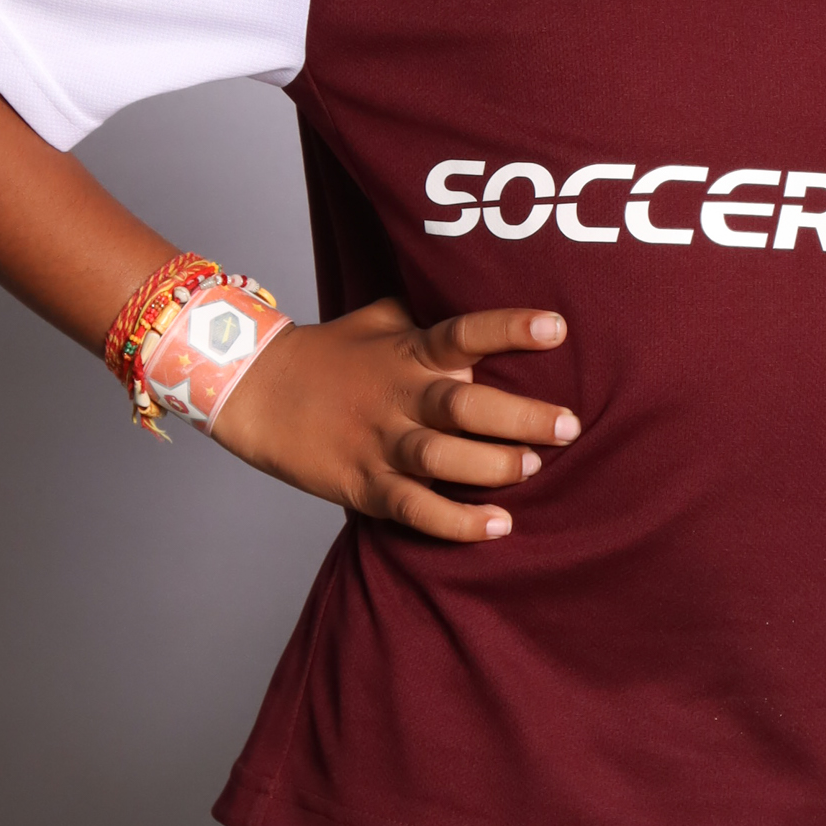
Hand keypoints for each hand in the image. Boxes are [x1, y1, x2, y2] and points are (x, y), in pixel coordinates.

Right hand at [209, 297, 575, 540]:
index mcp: (410, 350)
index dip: (509, 330)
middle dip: (521, 417)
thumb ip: (431, 317)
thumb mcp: (380, 319)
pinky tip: (496, 526)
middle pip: (464, 405)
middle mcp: (400, 395)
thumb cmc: (330, 353)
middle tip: (568, 426)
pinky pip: (415, 508)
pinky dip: (455, 522)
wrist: (257, 390)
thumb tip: (482, 298)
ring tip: (534, 471)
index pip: (465, 333)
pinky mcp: (364, 485)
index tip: (557, 328)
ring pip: (442, 457)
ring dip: (492, 466)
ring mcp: (380, 442)